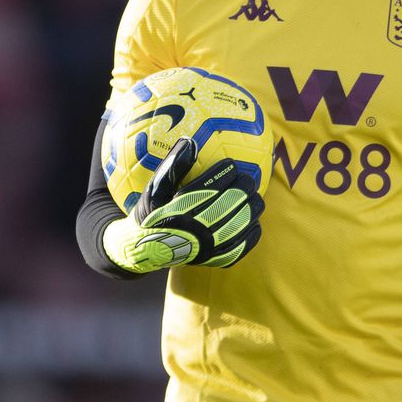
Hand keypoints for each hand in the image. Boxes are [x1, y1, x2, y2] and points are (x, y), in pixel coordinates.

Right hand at [103, 138, 264, 273]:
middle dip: (242, 189)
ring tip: (256, 198)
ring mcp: (205, 247)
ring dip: (250, 210)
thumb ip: (171, 166)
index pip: (208, 188)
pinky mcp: (211, 260)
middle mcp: (194, 230)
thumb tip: (189, 142)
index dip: (223, 175)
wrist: (145, 250)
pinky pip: (237, 249)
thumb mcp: (153, 189)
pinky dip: (249, 236)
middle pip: (228, 205)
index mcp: (179, 211)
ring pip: (237, 226)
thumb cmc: (150, 214)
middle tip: (248, 179)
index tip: (231, 164)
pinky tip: (255, 224)